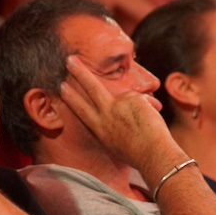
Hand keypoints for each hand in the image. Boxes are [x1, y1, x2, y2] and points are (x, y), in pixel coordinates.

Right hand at [59, 55, 181, 173]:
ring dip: (138, 107)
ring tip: (145, 125)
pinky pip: (144, 100)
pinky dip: (150, 109)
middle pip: (91, 88)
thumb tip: (116, 109)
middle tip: (70, 59)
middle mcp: (106, 115)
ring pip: (128, 97)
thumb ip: (113, 124)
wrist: (153, 154)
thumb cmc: (139, 154)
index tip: (62, 87)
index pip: (82, 110)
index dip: (71, 98)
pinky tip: (152, 122)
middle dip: (79, 72)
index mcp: (100, 129)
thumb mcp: (117, 143)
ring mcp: (119, 105)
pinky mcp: (133, 98)